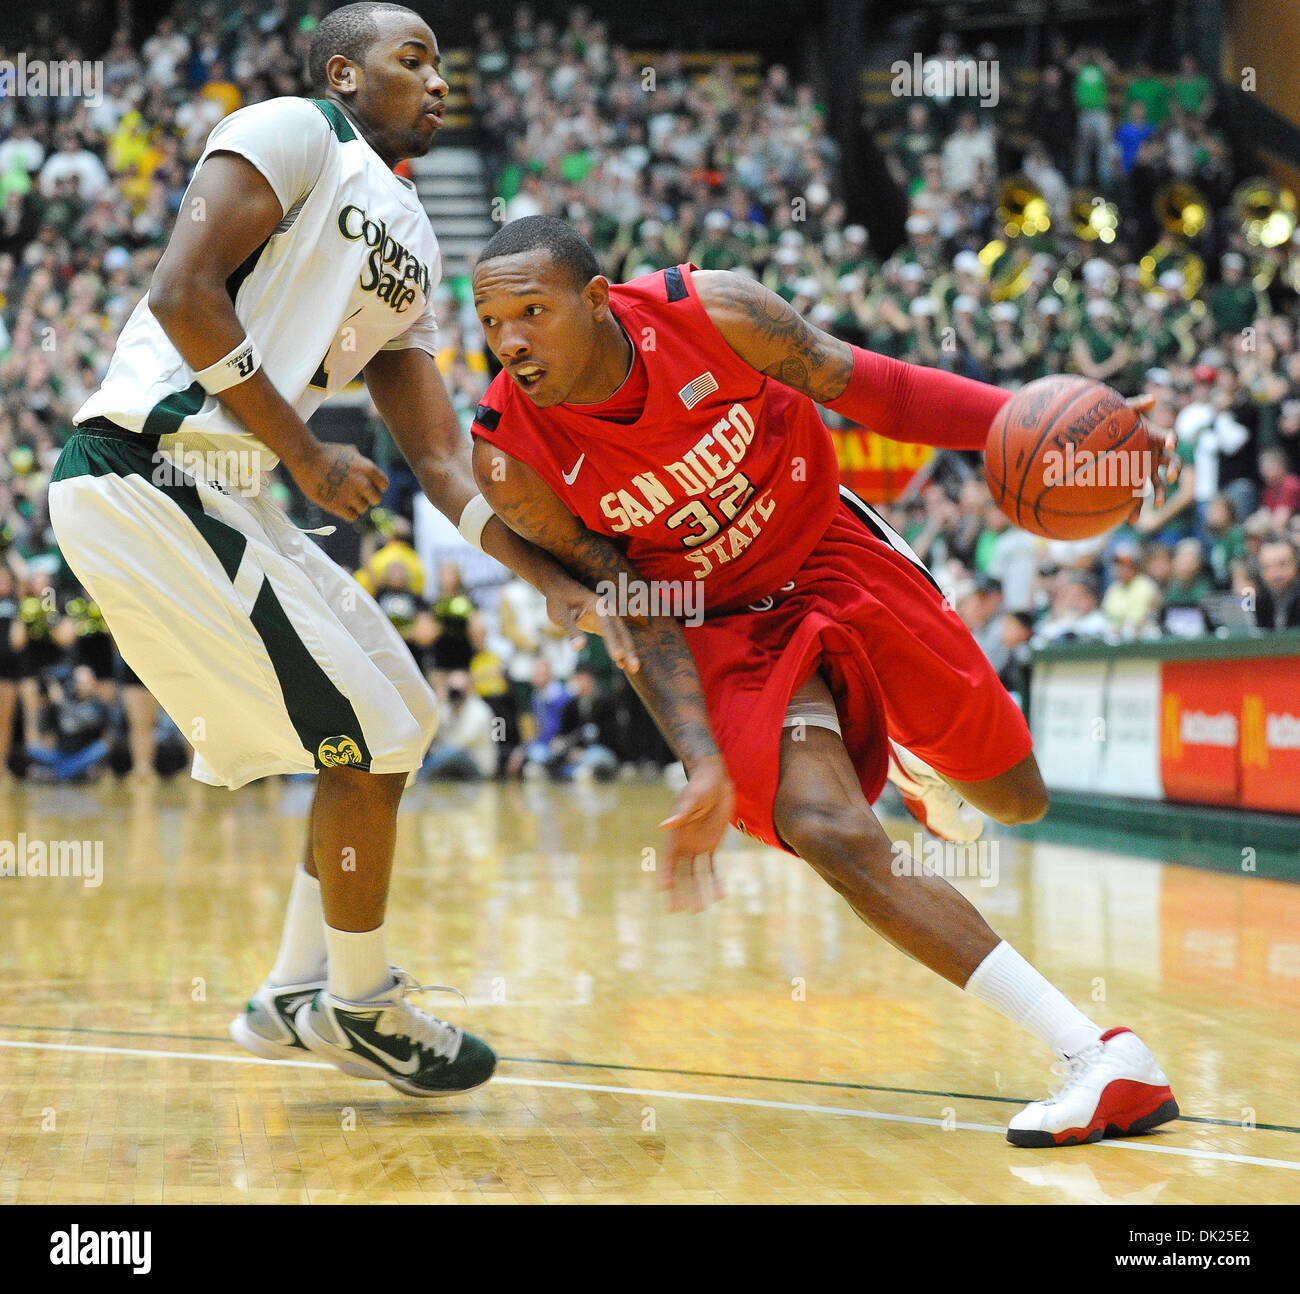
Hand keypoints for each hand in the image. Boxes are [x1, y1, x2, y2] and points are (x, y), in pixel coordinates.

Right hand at [289, 441, 387, 521]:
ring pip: (363, 509)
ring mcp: (351, 496)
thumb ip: (362, 461)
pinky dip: (347, 512)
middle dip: (367, 497)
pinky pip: (352, 516)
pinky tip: (339, 504)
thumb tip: (366, 465)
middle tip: (355, 493)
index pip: (384, 486)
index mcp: (369, 469)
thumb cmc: (326, 453)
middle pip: (376, 500)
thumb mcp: (349, 451)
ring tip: (342, 496)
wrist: (305, 458)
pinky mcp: (338, 506)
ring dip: (355, 505)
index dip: (376, 486)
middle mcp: (363, 483)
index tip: (367, 485)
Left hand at [544, 575, 639, 673]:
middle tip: (634, 667)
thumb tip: (579, 648)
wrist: (559, 588)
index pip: (607, 625)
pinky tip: (621, 664)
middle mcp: (607, 609)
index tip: (617, 656)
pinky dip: (619, 649)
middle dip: (628, 649)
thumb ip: (571, 630)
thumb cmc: (558, 600)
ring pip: (622, 635)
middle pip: (621, 631)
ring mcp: (607, 617)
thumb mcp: (560, 614)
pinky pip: (615, 637)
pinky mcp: (604, 623)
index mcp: (598, 604)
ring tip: (633, 669)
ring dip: (628, 651)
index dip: (613, 641)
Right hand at [658, 755, 733, 912]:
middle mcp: (685, 843)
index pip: (668, 858)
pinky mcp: (712, 843)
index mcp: (676, 834)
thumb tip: (664, 826)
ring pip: (696, 873)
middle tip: (679, 909)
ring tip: (700, 908)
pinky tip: (720, 893)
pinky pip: (712, 865)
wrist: (714, 779)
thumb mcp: (692, 798)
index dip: (665, 874)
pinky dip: (715, 879)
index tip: (664, 889)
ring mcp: (698, 844)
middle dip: (680, 890)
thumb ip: (681, 812)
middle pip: (681, 871)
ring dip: (698, 890)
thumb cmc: (700, 786)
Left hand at [1125, 394, 1178, 524]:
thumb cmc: (1113, 422)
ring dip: (1161, 493)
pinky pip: (1139, 498)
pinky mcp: (1135, 484)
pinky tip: (1131, 520)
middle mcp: (1155, 455)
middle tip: (1169, 477)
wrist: (1101, 439)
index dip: (1171, 438)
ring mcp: (1146, 470)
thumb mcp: (1122, 411)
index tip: (1171, 442)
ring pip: (1159, 483)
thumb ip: (1136, 405)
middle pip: (1172, 462)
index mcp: (1154, 437)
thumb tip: (1153, 400)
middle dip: (1174, 469)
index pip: (1168, 437)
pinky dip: (1136, 508)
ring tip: (1158, 504)